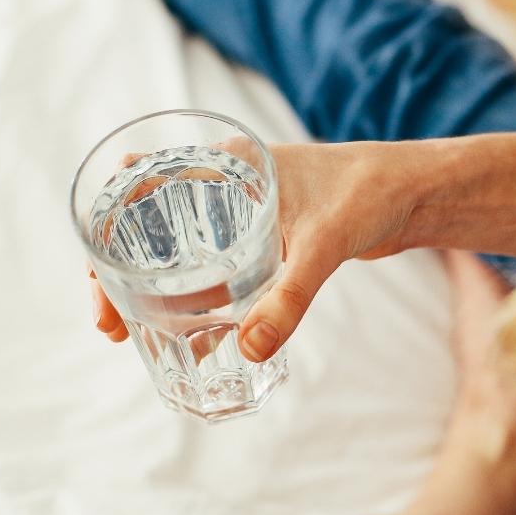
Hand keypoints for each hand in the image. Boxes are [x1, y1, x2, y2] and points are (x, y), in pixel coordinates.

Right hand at [90, 131, 515, 355]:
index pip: (138, 192)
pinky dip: (195, 296)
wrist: (414, 191)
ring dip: (154, 289)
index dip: (106, 237)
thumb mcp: (324, 246)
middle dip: (120, 275)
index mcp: (222, 164)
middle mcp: (222, 184)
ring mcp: (240, 211)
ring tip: (133, 336)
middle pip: (147, 228)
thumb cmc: (369, 194)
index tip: (101, 287)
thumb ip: (289, 298)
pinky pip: (211, 266)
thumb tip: (248, 350)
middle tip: (110, 327)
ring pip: (178, 250)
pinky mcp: (263, 237)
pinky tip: (195, 335)